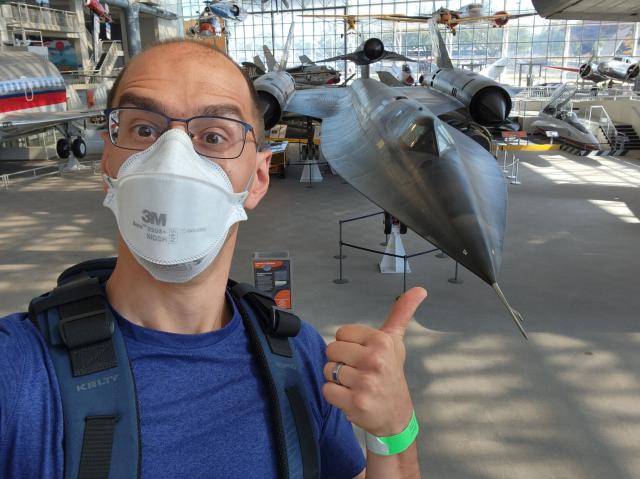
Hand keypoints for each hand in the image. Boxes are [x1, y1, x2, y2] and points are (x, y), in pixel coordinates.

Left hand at [322, 287, 426, 436]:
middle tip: (358, 371)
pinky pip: (327, 390)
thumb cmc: (391, 373)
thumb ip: (401, 313)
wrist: (396, 414)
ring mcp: (366, 382)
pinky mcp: (356, 402)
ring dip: (336, 379)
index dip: (348, 345)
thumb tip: (419, 289)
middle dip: (340, 362)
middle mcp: (375, 360)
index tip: (362, 355)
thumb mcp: (396, 341)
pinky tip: (350, 396)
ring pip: (327, 370)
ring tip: (355, 384)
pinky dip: (334, 395)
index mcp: (382, 341)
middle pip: (332, 350)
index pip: (341, 333)